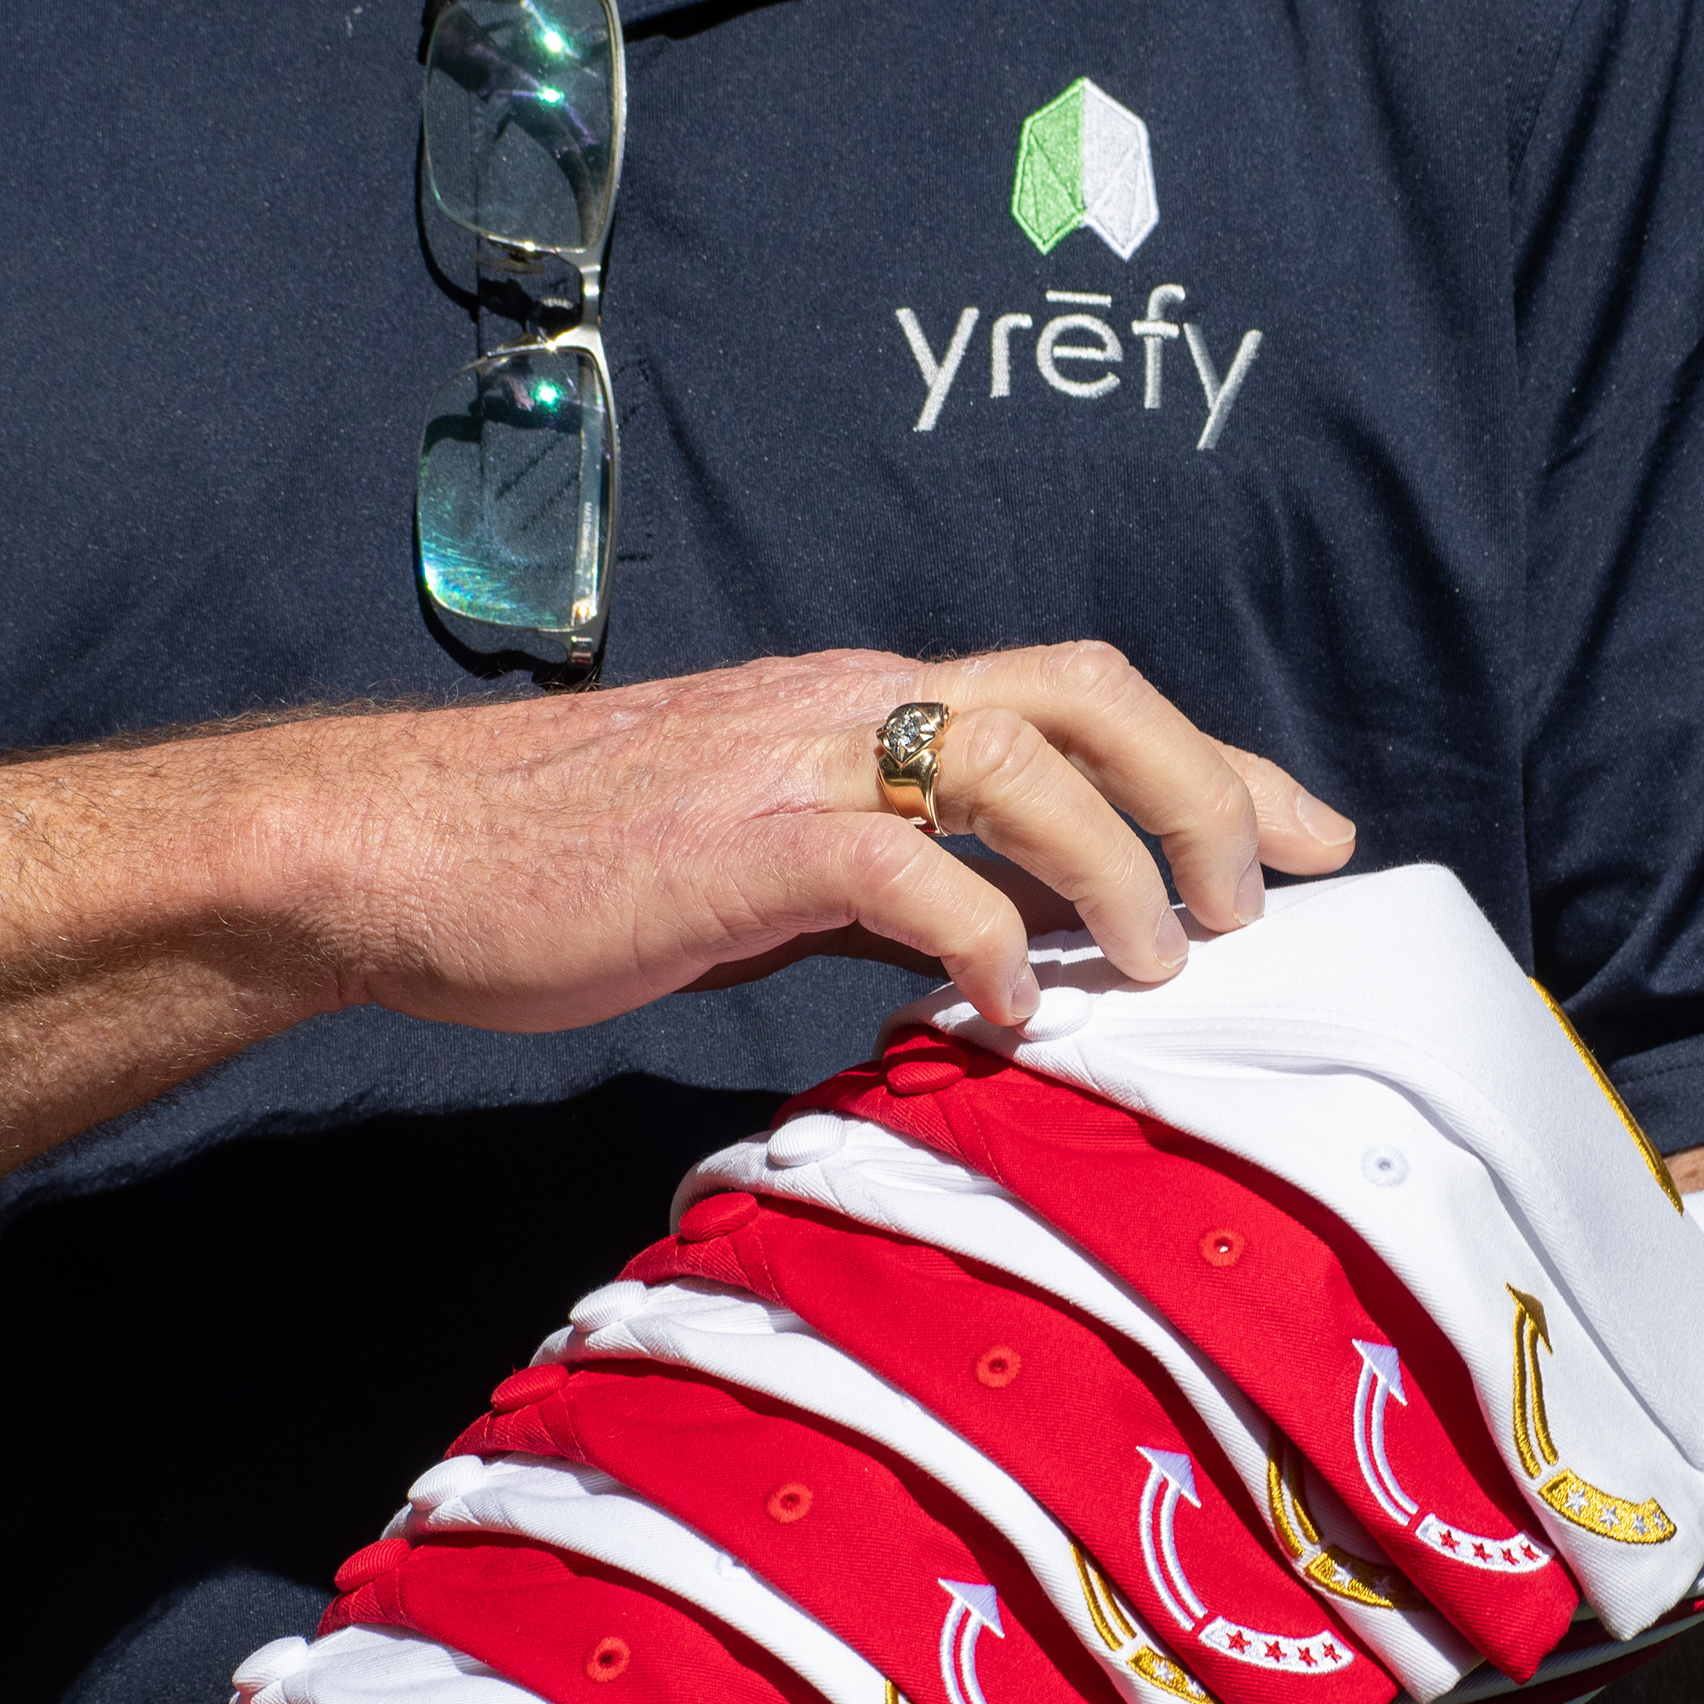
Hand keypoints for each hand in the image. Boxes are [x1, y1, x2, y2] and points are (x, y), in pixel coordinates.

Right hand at [244, 642, 1356, 1034]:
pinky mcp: (743, 840)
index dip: (1212, 760)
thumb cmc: (572, 872)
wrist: (392, 853)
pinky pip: (906, 868)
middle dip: (1206, 785)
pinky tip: (1006, 1013)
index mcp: (863, 702)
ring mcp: (798, 759)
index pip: (1079, 696)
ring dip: (1122, 863)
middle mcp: (850, 700)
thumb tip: (1026, 942)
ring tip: (1165, 965)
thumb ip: (896, 881)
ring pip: (1021, 759)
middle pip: (1087, 690)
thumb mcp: (769, 867)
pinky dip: (985, 938)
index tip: (1311, 836)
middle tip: (1266, 900)